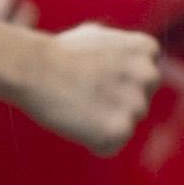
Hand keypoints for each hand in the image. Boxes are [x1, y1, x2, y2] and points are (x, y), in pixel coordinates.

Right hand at [15, 17, 162, 154]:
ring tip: (78, 103)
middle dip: (113, 103)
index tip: (93, 73)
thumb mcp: (98, 37)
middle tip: (83, 91)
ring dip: (102, 122)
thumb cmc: (58, 53)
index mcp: (147, 50)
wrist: (33, 67)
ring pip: (125, 126)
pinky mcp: (121, 130)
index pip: (143, 80)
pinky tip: (77, 121)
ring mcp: (138, 104)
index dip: (115, 81)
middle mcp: (150, 75)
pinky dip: (92, 142)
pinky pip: (110, 147)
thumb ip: (122, 51)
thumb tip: (136, 57)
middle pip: (137, 104)